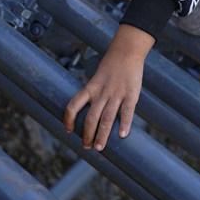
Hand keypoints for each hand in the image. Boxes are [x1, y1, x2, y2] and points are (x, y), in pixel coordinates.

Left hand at [64, 24, 153, 150]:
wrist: (127, 51)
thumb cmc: (111, 66)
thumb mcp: (97, 78)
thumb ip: (94, 94)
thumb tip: (92, 113)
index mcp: (90, 88)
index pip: (73, 105)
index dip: (68, 119)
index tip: (68, 131)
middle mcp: (101, 93)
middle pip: (90, 118)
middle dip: (87, 135)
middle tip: (87, 147)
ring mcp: (116, 94)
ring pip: (106, 118)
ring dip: (102, 135)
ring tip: (99, 148)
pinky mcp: (131, 94)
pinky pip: (127, 111)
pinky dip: (124, 124)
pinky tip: (123, 135)